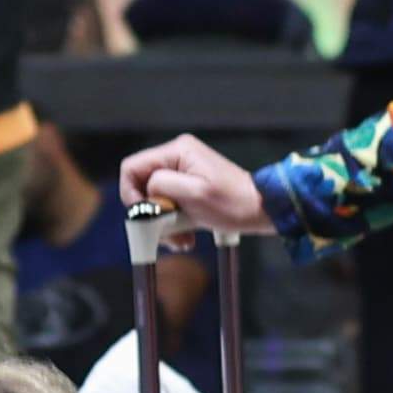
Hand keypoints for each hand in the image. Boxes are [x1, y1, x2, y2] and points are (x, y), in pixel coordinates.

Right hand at [119, 136, 266, 235]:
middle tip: (167, 235)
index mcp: (177, 151)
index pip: (132, 168)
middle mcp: (176, 156)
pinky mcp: (188, 187)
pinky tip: (186, 237)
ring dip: (163, 225)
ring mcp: (183, 171)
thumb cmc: (232, 203)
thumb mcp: (195, 194)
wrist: (261, 210)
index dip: (131, 194)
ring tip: (181, 241)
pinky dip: (173, 224)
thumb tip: (148, 190)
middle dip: (150, 215)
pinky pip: (168, 205)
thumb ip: (163, 186)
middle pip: (142, 186)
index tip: (145, 217)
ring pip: (154, 200)